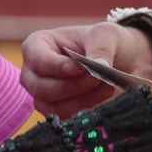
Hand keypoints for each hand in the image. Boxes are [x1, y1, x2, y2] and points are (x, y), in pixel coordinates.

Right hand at [20, 22, 151, 116]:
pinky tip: (101, 94)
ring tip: (104, 85)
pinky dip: (84, 107)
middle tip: (95, 78)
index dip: (54, 66)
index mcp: (38, 45)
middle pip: (39, 87)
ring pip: (51, 105)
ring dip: (80, 99)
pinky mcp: (56, 109)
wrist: (117, 60)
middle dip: (70, 85)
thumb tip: (99, 66)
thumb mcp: (105, 35)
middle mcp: (34, 71)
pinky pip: (64, 116)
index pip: (36, 58)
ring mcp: (43, 92)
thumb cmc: (102, 41)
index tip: (76, 68)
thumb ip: (100, 48)